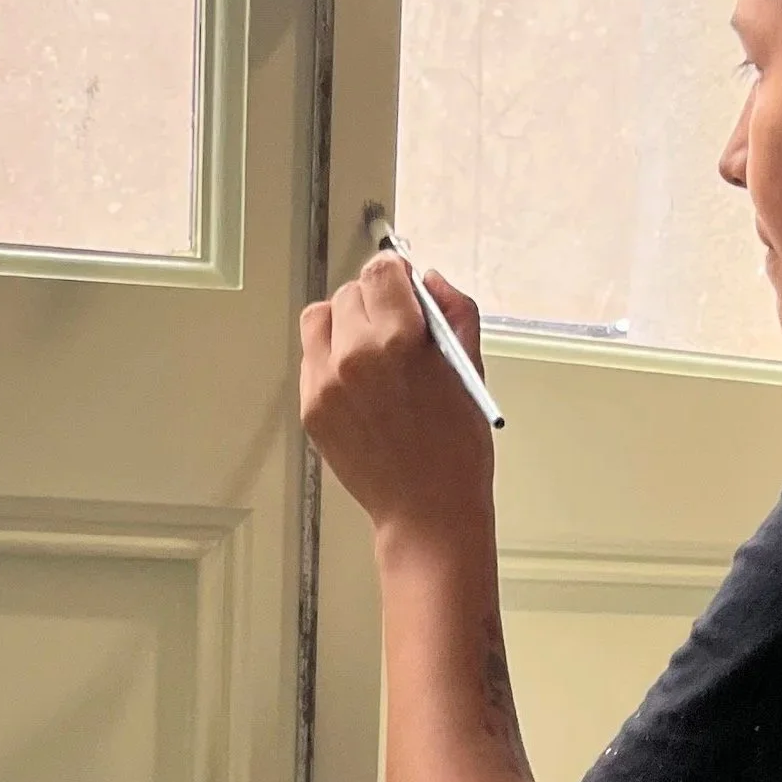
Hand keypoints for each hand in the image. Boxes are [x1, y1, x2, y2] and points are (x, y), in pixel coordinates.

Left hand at [299, 256, 493, 543]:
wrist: (428, 511)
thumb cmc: (457, 447)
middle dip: (376, 303)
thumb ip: (454, 310)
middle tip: (397, 331)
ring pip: (321, 318)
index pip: (381, 270)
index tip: (406, 289)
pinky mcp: (312, 407)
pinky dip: (332, 358)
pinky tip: (361, 384)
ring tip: (370, 351)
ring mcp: (326, 383)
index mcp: (399, 338)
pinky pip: (312, 358)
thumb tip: (430, 280)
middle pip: (352, 292)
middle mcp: (354, 355)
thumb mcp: (470, 368)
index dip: (398, 275)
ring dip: (345, 323)